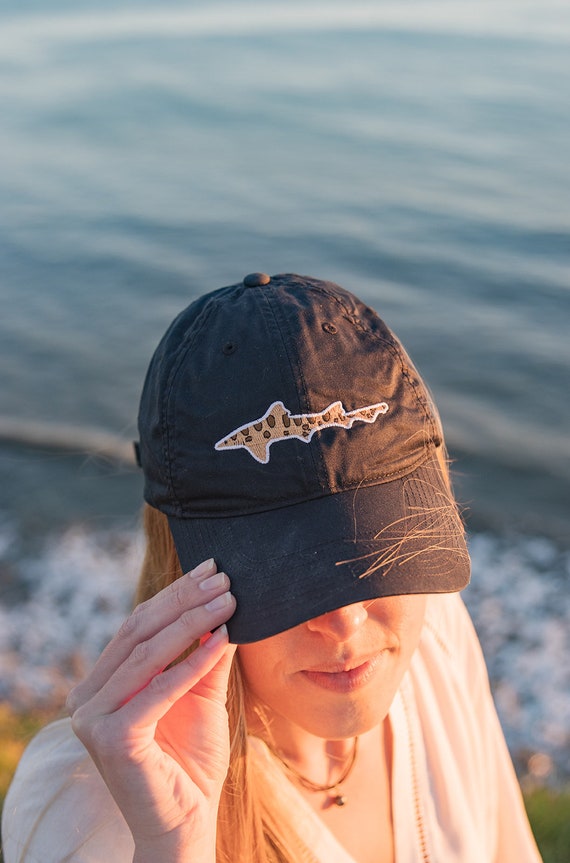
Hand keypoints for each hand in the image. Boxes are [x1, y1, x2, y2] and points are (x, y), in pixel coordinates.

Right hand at [66, 559, 236, 861]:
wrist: (189, 822)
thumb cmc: (192, 761)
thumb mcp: (201, 695)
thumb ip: (204, 655)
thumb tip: (220, 606)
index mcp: (101, 685)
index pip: (138, 626)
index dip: (175, 595)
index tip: (210, 570)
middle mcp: (87, 698)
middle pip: (140, 633)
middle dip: (185, 601)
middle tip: (223, 578)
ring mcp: (93, 719)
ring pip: (148, 655)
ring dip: (193, 622)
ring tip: (229, 600)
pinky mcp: (111, 737)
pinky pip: (158, 689)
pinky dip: (192, 662)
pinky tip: (222, 639)